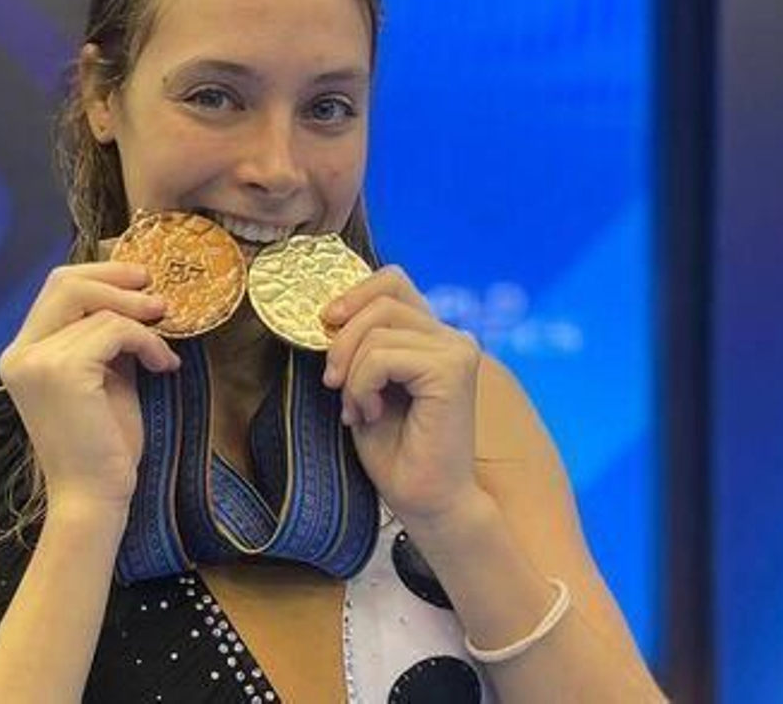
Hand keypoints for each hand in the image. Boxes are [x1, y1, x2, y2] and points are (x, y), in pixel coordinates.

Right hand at [0, 262, 180, 510]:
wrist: (93, 497)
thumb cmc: (101, 447)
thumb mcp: (104, 378)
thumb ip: (106, 339)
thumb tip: (136, 299)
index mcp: (22, 353)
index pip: (55, 289)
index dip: (100, 276)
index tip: (140, 282)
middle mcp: (20, 352)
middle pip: (65, 282)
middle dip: (118, 281)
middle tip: (158, 298)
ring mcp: (36, 360)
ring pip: (97, 307)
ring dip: (141, 320)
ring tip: (165, 342)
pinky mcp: (62, 371)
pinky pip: (115, 330)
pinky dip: (146, 341)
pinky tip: (162, 365)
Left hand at [320, 264, 483, 522]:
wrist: (426, 500)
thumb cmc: (396, 451)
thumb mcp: (366, 385)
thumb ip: (361, 345)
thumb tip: (330, 313)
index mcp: (433, 337)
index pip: (391, 282)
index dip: (352, 295)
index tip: (326, 324)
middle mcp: (452, 337)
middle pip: (379, 301)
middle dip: (342, 342)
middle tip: (334, 385)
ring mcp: (457, 350)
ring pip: (375, 331)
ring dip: (351, 373)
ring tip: (357, 409)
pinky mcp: (452, 370)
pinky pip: (381, 356)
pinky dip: (362, 386)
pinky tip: (370, 414)